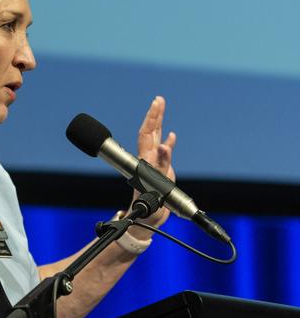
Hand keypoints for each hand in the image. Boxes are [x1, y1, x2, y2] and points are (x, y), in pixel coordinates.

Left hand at [132, 96, 176, 230]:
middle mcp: (148, 159)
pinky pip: (164, 154)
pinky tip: (171, 136)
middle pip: (150, 132)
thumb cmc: (148, 204)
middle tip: (159, 99)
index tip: (157, 102)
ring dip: (159, 124)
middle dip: (155, 115)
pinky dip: (168, 144)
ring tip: (161, 108)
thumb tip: (165, 143)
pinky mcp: (160, 173)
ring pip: (156, 140)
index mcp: (146, 159)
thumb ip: (162, 163)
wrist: (146, 218)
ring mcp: (154, 165)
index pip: (147, 133)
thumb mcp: (155, 184)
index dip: (152, 117)